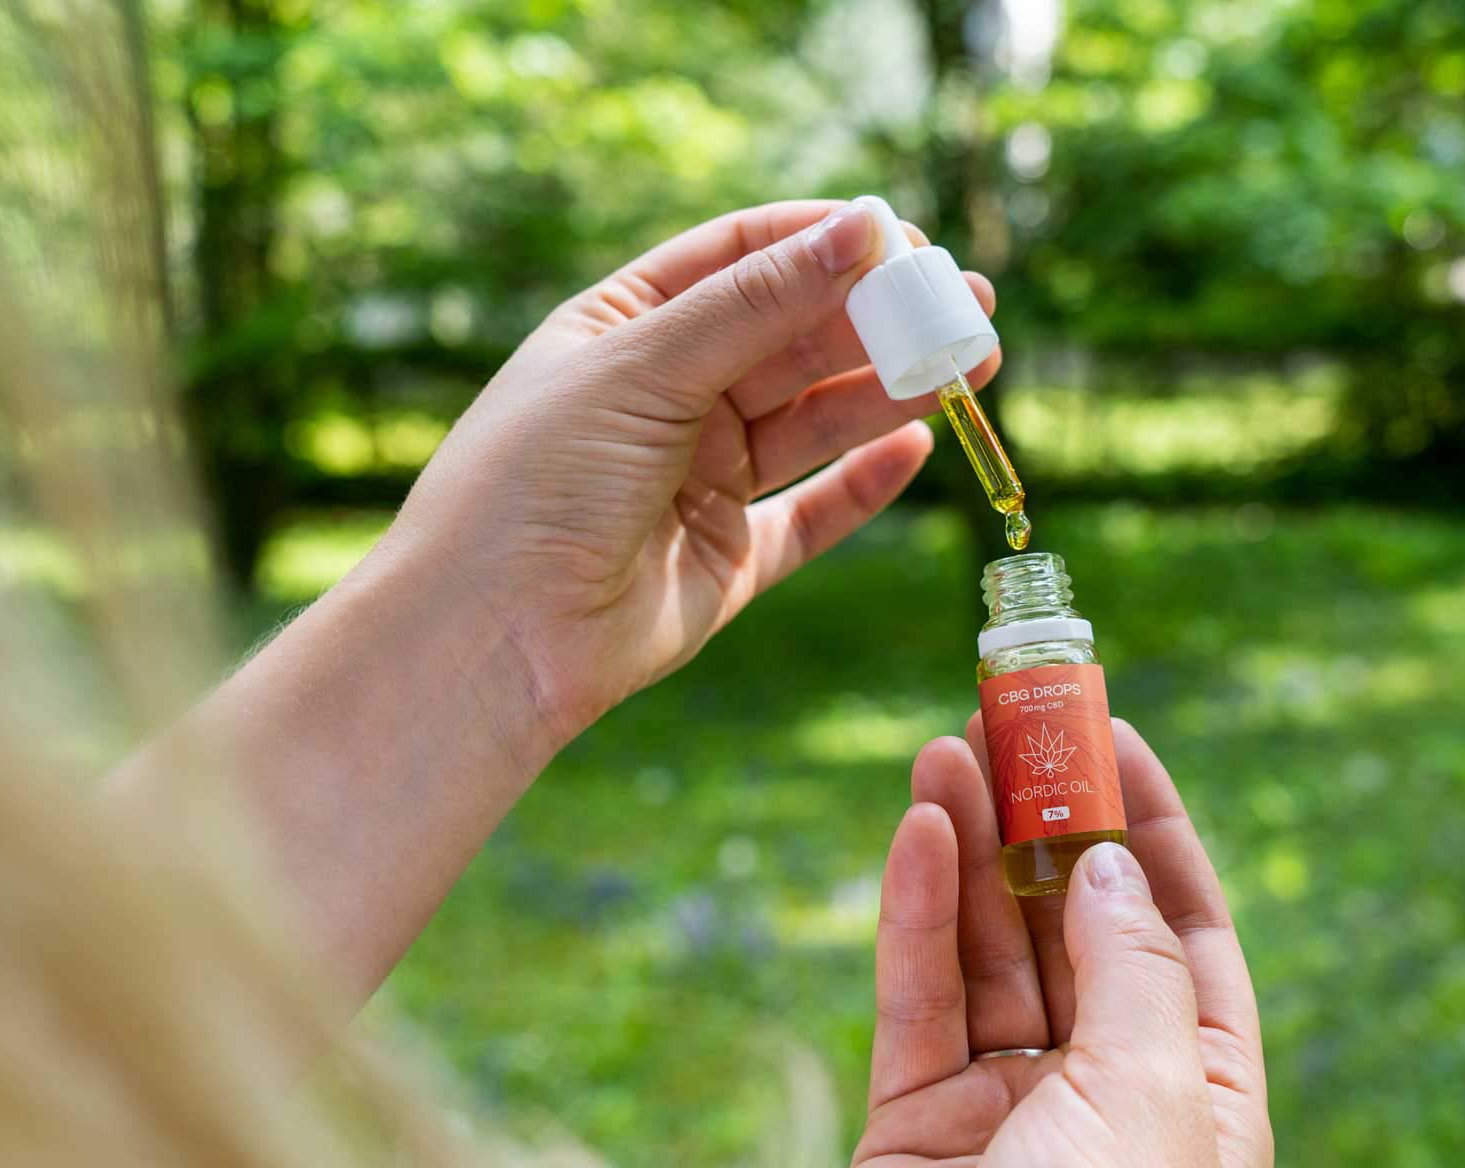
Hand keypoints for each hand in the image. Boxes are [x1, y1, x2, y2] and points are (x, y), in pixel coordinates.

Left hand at [391, 199, 997, 735]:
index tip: (903, 236)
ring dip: (891, 390)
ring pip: (814, 421)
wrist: (490, 640)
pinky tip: (920, 446)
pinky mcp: (728, 558)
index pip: (738, 258)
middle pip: (791, 338)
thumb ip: (755, 305)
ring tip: (974, 363)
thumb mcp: (640, 369)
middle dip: (879, 318)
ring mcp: (700, 479)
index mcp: (625, 328)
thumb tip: (862, 229)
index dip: (821, 242)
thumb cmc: (534, 484)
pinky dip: (865, 483)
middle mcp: (667, 397)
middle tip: (967, 304)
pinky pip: (813, 513)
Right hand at [844, 717, 1271, 1167]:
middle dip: (1041, 822)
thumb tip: (1111, 863)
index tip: (1111, 738)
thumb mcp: (1149, 1098)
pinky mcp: (916, 1117)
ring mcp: (1007, 1104)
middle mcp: (1106, 1090)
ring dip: (969, 849)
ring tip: (944, 753)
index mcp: (1196, 1094)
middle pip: (1073, 926)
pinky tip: (919, 834)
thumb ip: (1132, 970)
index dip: (1150, 830)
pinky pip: (919, 996)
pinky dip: (914, 914)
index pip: (1185, 932)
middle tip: (1005, 727)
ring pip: (987, 950)